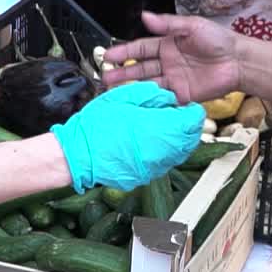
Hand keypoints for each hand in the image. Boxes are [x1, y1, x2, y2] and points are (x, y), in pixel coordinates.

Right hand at [51, 82, 204, 191]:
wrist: (78, 156)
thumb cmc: (95, 126)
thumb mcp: (122, 98)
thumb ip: (149, 94)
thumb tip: (167, 97)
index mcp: (157, 127)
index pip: (191, 122)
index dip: (193, 113)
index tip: (189, 108)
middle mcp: (161, 151)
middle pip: (190, 140)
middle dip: (189, 128)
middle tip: (181, 118)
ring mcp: (154, 167)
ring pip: (179, 154)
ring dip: (178, 141)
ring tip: (168, 129)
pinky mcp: (145, 177)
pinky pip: (164, 164)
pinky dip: (165, 153)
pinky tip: (153, 144)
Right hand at [103, 12, 243, 103]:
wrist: (239, 61)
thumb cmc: (219, 40)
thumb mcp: (192, 26)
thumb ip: (168, 24)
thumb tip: (144, 16)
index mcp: (167, 44)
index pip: (140, 49)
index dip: (124, 52)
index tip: (109, 55)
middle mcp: (167, 63)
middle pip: (139, 68)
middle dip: (122, 72)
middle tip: (105, 77)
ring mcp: (174, 80)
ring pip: (147, 84)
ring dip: (131, 87)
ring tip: (113, 91)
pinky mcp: (182, 95)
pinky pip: (163, 99)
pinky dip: (149, 101)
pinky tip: (136, 103)